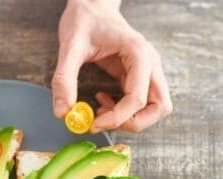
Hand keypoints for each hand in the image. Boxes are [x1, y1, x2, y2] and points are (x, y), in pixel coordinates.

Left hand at [52, 0, 171, 132]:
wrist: (92, 6)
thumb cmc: (85, 20)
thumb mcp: (70, 47)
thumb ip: (64, 78)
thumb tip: (63, 112)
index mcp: (139, 54)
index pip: (138, 99)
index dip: (117, 118)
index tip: (92, 123)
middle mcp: (150, 64)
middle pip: (159, 107)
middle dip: (132, 122)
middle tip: (102, 122)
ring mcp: (148, 71)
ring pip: (155, 109)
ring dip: (130, 119)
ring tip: (102, 111)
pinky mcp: (139, 77)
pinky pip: (141, 104)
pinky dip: (124, 112)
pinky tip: (102, 101)